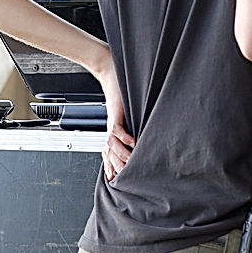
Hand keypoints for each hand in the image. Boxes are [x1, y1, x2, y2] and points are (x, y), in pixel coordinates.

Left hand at [93, 62, 133, 181]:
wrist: (111, 75)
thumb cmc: (120, 92)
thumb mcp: (128, 113)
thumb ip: (133, 124)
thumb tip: (141, 136)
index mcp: (113, 131)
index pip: (110, 153)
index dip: (111, 166)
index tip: (115, 178)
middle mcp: (111, 129)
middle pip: (110, 153)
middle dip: (116, 166)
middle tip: (123, 176)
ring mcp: (112, 122)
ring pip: (112, 145)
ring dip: (119, 155)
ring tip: (129, 162)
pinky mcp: (115, 114)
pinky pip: (117, 129)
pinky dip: (124, 137)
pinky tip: (132, 142)